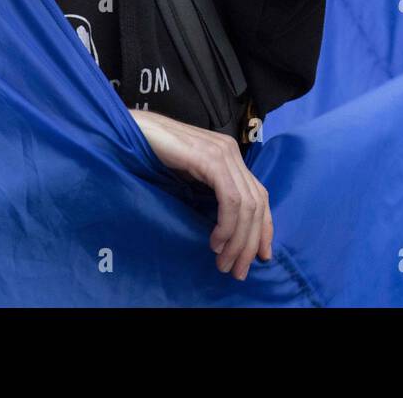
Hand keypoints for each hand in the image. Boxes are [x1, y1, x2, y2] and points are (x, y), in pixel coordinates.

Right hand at [128, 108, 272, 279]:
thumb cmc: (157, 155)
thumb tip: (224, 228)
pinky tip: (216, 241)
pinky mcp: (210, 159)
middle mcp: (232, 153)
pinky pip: (229, 199)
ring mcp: (223, 154)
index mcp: (231, 157)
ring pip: (246, 205)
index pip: (260, 195)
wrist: (137, 132)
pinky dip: (227, 225)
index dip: (265, 228)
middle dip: (251, 242)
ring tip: (224, 262)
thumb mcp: (191, 176)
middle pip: (257, 204)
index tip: (262, 256)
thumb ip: (210, 191)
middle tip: (239, 270)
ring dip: (238, 240)